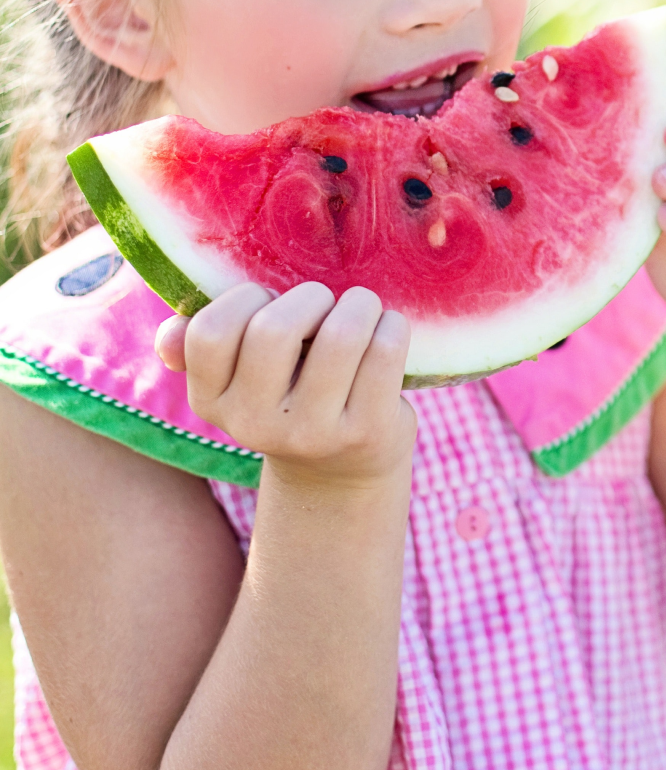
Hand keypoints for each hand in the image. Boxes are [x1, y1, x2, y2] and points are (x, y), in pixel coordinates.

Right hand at [154, 282, 416, 488]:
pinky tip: (388, 330)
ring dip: (359, 305)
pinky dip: (392, 326)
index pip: (210, 333)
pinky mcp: (367, 432)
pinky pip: (384, 352)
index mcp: (212, 402)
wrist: (342, 471)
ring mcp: (314, 433)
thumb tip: (170, 335)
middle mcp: (256, 425)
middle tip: (326, 304)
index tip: (271, 301)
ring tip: (362, 309)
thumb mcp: (240, 382)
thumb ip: (202, 349)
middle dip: (310, 297)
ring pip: (340, 336)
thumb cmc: (290, 398)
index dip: (245, 298)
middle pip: (274, 330)